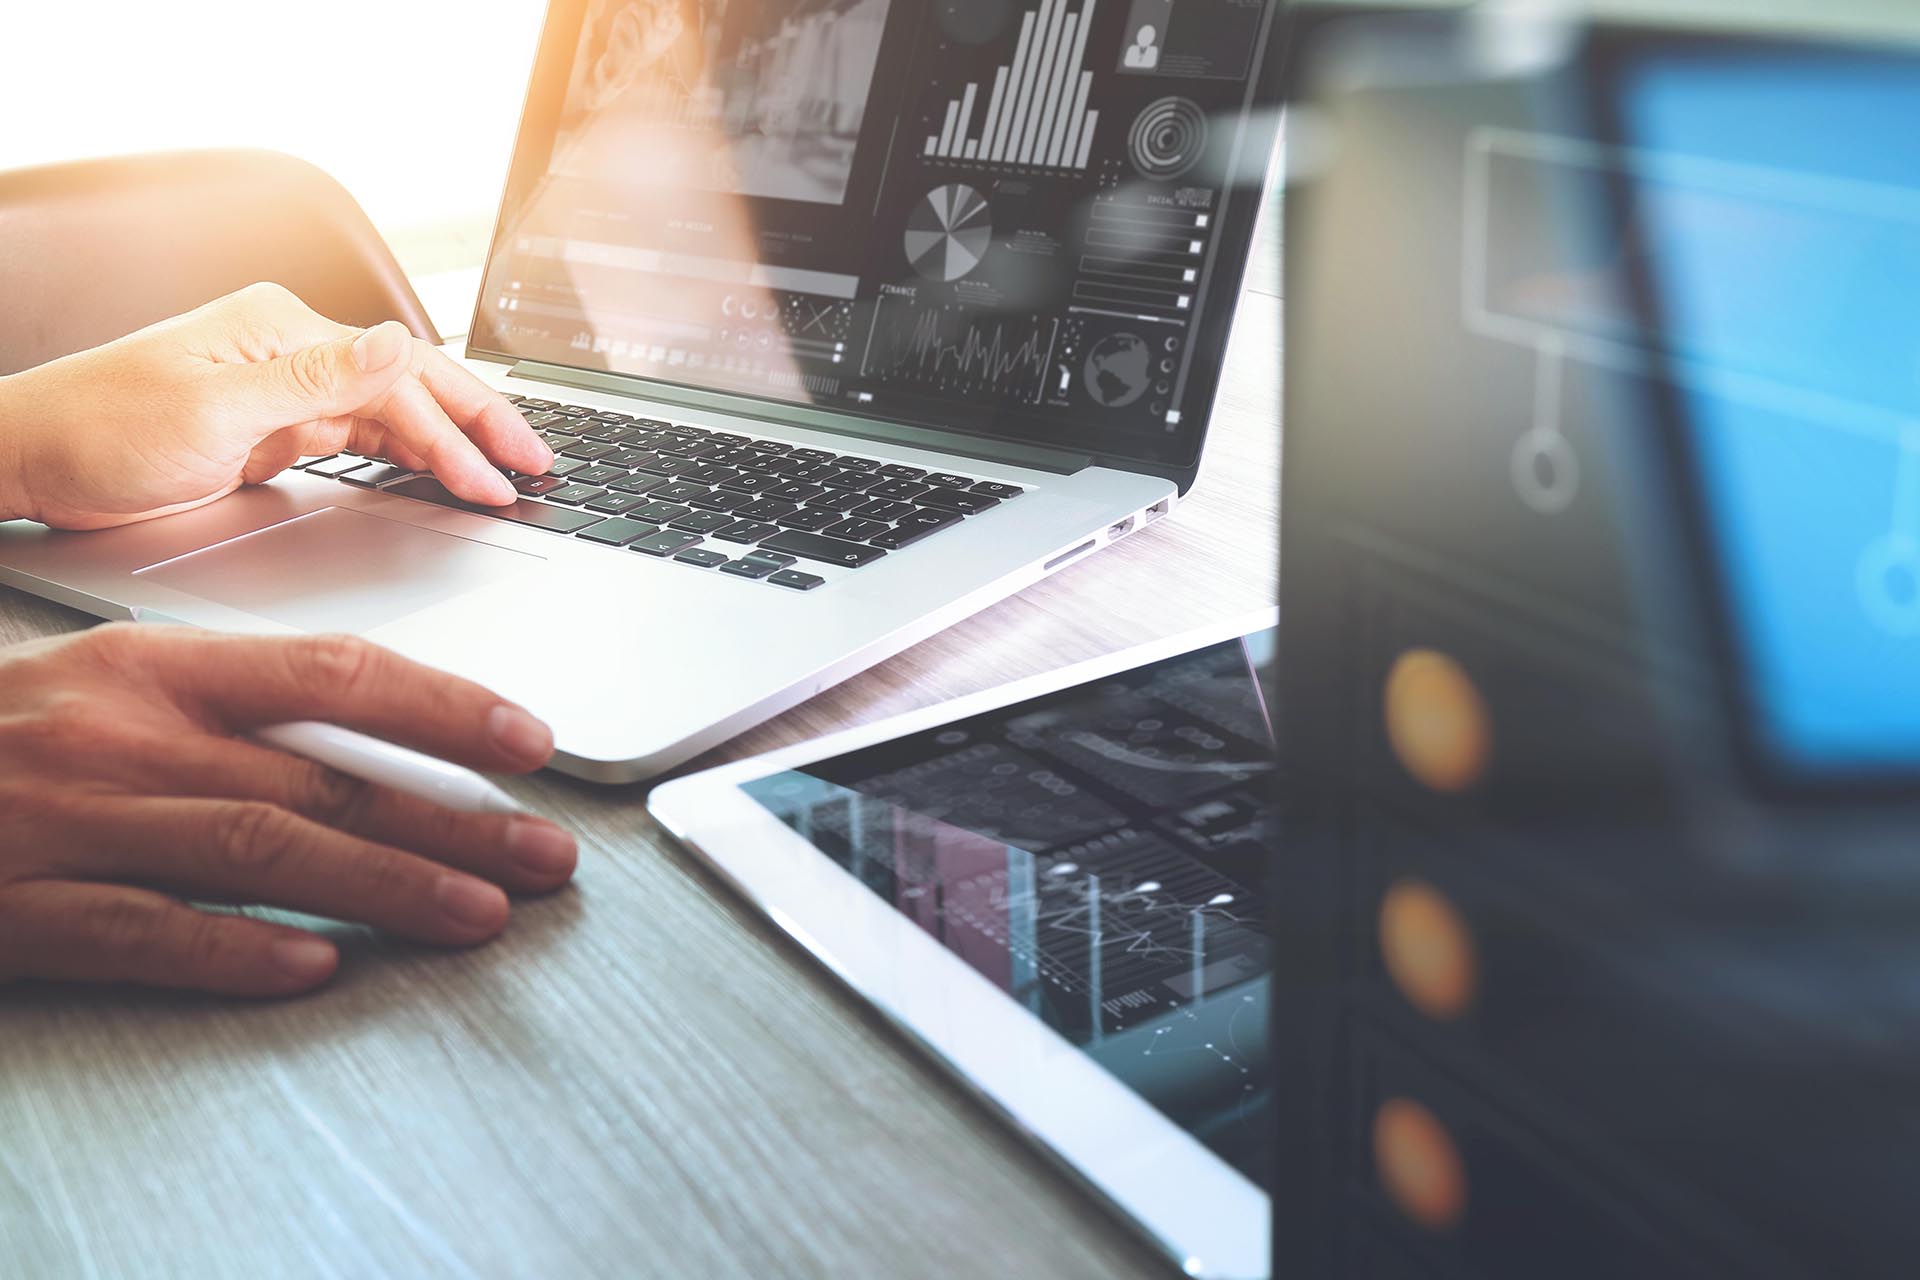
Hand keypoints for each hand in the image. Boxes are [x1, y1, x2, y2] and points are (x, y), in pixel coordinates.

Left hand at [0, 282, 552, 529]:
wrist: (28, 461)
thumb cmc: (97, 432)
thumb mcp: (210, 411)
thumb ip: (313, 381)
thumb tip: (394, 344)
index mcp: (281, 330)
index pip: (399, 376)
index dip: (460, 429)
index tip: (504, 475)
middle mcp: (291, 351)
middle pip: (411, 385)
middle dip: (481, 427)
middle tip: (539, 468)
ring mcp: (285, 390)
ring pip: (394, 415)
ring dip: (452, 448)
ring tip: (506, 480)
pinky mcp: (275, 429)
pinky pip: (363, 438)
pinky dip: (410, 458)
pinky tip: (443, 475)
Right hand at [0, 625, 577, 996]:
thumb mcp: (110, 685)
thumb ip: (233, 706)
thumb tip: (375, 737)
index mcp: (155, 668)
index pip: (333, 673)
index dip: (443, 708)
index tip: (530, 742)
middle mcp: (125, 735)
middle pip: (322, 775)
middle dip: (452, 818)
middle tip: (546, 855)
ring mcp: (71, 821)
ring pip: (259, 850)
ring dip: (384, 884)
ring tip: (477, 915)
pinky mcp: (21, 907)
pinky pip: (141, 932)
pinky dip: (234, 952)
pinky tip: (313, 970)